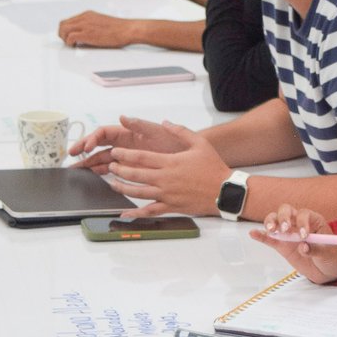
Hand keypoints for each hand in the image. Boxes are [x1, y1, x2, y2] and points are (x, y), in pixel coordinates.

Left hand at [57, 10, 138, 47]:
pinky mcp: (86, 34)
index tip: (68, 36)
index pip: (70, 20)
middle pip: (63, 24)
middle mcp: (84, 18)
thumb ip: (93, 26)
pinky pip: (70, 37)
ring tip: (70, 44)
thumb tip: (87, 35)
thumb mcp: (103, 23)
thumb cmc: (120, 29)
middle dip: (62, 33)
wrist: (127, 29)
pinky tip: (74, 46)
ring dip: (64, 38)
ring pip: (64, 29)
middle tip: (67, 41)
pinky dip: (69, 42)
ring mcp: (85, 25)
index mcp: (88, 15)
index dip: (67, 29)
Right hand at [70, 115, 189, 173]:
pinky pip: (112, 170)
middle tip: (72, 157)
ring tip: (77, 169)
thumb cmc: (174, 141)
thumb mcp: (159, 132)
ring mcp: (126, 157)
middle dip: (84, 150)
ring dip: (89, 162)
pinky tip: (94, 175)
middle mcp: (125, 144)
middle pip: (98, 146)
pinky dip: (101, 172)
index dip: (92, 138)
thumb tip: (123, 117)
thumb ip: (140, 125)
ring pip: (102, 158)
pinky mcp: (131, 169)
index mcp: (128, 132)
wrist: (188, 156)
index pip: (104, 133)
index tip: (86, 146)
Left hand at [102, 121, 230, 216]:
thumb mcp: (200, 143)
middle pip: (135, 174)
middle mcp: (165, 179)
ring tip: (113, 184)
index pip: (140, 157)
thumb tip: (165, 122)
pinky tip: (125, 213)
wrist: (226, 191)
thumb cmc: (214, 168)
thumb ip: (181, 131)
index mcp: (170, 162)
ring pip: (138, 192)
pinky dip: (136, 214)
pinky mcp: (172, 206)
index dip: (125, 154)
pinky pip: (150, 211)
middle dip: (119, 170)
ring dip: (122, 188)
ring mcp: (167, 194)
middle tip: (111, 166)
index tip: (116, 152)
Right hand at [249, 206, 336, 283]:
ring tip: (271, 230)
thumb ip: (316, 249)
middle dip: (283, 217)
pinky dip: (261, 236)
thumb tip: (304, 247)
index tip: (304, 236)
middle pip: (286, 211)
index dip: (302, 222)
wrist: (327, 270)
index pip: (304, 214)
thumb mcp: (328, 253)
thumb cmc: (331, 257)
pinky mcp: (282, 246)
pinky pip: (269, 239)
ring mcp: (289, 234)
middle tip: (285, 229)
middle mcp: (298, 223)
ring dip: (271, 222)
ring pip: (275, 221)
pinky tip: (253, 233)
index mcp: (313, 220)